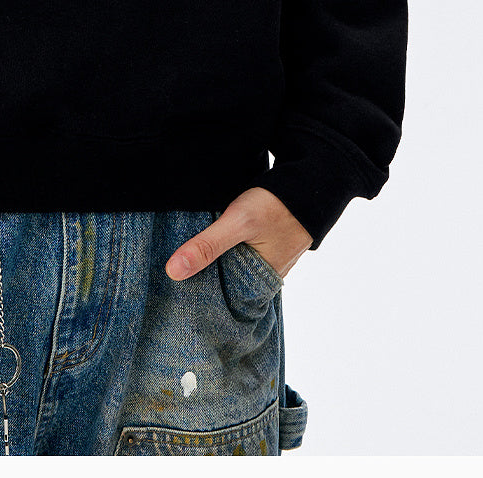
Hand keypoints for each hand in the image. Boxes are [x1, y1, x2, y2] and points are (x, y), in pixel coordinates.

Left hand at [165, 188, 313, 282]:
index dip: (198, 293)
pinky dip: (226, 246)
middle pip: (226, 281)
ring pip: (233, 264)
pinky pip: (241, 250)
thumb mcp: (238, 223)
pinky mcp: (266, 242)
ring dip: (215, 259)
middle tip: (171, 271)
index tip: (172, 290)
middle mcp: (265, 276)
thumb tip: (172, 272)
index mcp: (260, 283)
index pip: (222, 300)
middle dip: (204, 276)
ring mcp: (268, 259)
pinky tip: (210, 238)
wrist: (311, 183)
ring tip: (185, 255)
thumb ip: (207, 246)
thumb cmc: (277, 205)